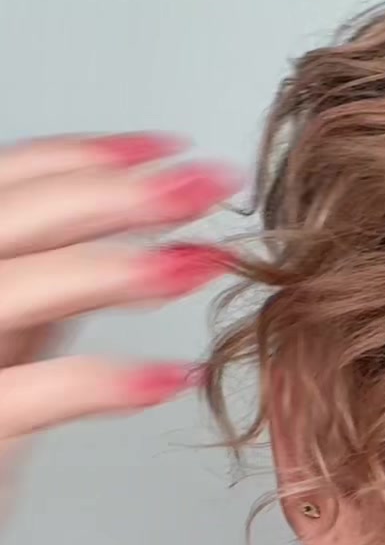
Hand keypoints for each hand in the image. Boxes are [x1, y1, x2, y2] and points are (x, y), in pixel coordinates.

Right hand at [0, 130, 243, 513]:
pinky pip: (28, 396)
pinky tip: (169, 377)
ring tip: (195, 265)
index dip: (85, 157)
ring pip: (8, 288)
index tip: (165, 149)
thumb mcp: (14, 343)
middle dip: (114, 193)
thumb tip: (145, 253)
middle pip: (8, 218)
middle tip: (204, 187)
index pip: (7, 184)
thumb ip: (58, 297)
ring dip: (109, 268)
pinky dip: (100, 382)